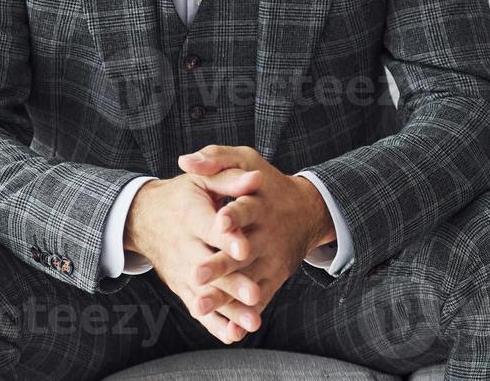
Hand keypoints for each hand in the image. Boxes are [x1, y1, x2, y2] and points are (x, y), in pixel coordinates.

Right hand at [124, 164, 264, 343]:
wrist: (143, 217)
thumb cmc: (183, 195)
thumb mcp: (203, 181)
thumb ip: (230, 180)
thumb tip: (257, 178)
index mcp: (190, 214)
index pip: (210, 228)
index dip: (227, 238)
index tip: (245, 248)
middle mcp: (183, 245)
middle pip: (209, 267)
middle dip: (231, 282)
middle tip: (254, 294)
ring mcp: (181, 270)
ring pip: (205, 293)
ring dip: (228, 310)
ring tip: (252, 322)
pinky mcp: (180, 287)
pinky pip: (197, 307)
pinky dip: (214, 324)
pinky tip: (233, 336)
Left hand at [178, 145, 334, 329]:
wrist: (306, 210)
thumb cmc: (265, 183)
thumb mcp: (245, 160)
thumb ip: (216, 159)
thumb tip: (183, 160)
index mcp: (260, 203)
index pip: (246, 209)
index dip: (232, 218)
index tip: (218, 223)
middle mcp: (267, 233)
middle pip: (242, 252)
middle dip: (220, 264)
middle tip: (196, 274)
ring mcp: (272, 259)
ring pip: (246, 280)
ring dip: (225, 296)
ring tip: (200, 307)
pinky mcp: (274, 278)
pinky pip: (259, 300)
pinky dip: (243, 315)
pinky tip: (228, 331)